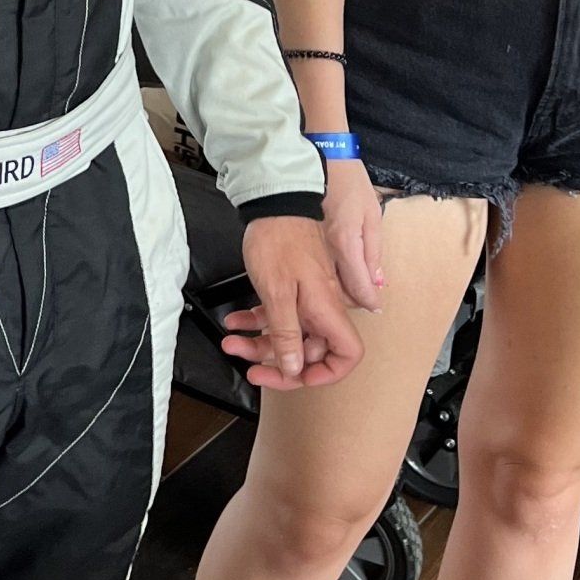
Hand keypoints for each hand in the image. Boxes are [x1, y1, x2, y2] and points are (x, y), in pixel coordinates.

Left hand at [227, 218, 363, 389]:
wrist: (273, 202)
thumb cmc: (278, 240)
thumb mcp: (278, 294)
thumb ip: (287, 334)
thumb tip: (295, 369)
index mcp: (327, 310)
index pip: (347, 354)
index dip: (327, 373)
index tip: (298, 377)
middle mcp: (322, 307)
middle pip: (310, 351)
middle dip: (278, 364)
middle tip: (253, 370)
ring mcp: (306, 298)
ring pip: (288, 335)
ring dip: (260, 344)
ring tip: (232, 344)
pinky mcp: (291, 288)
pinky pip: (277, 315)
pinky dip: (256, 321)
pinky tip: (235, 321)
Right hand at [319, 161, 383, 311]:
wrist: (317, 156)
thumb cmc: (347, 179)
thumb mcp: (372, 213)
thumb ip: (373, 251)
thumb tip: (377, 280)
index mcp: (346, 242)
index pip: (358, 287)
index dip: (369, 300)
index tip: (375, 306)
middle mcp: (325, 249)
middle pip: (338, 291)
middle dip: (352, 299)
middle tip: (365, 298)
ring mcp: (310, 246)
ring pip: (323, 284)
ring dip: (336, 292)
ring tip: (349, 290)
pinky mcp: (302, 241)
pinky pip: (313, 269)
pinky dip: (323, 278)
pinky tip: (330, 276)